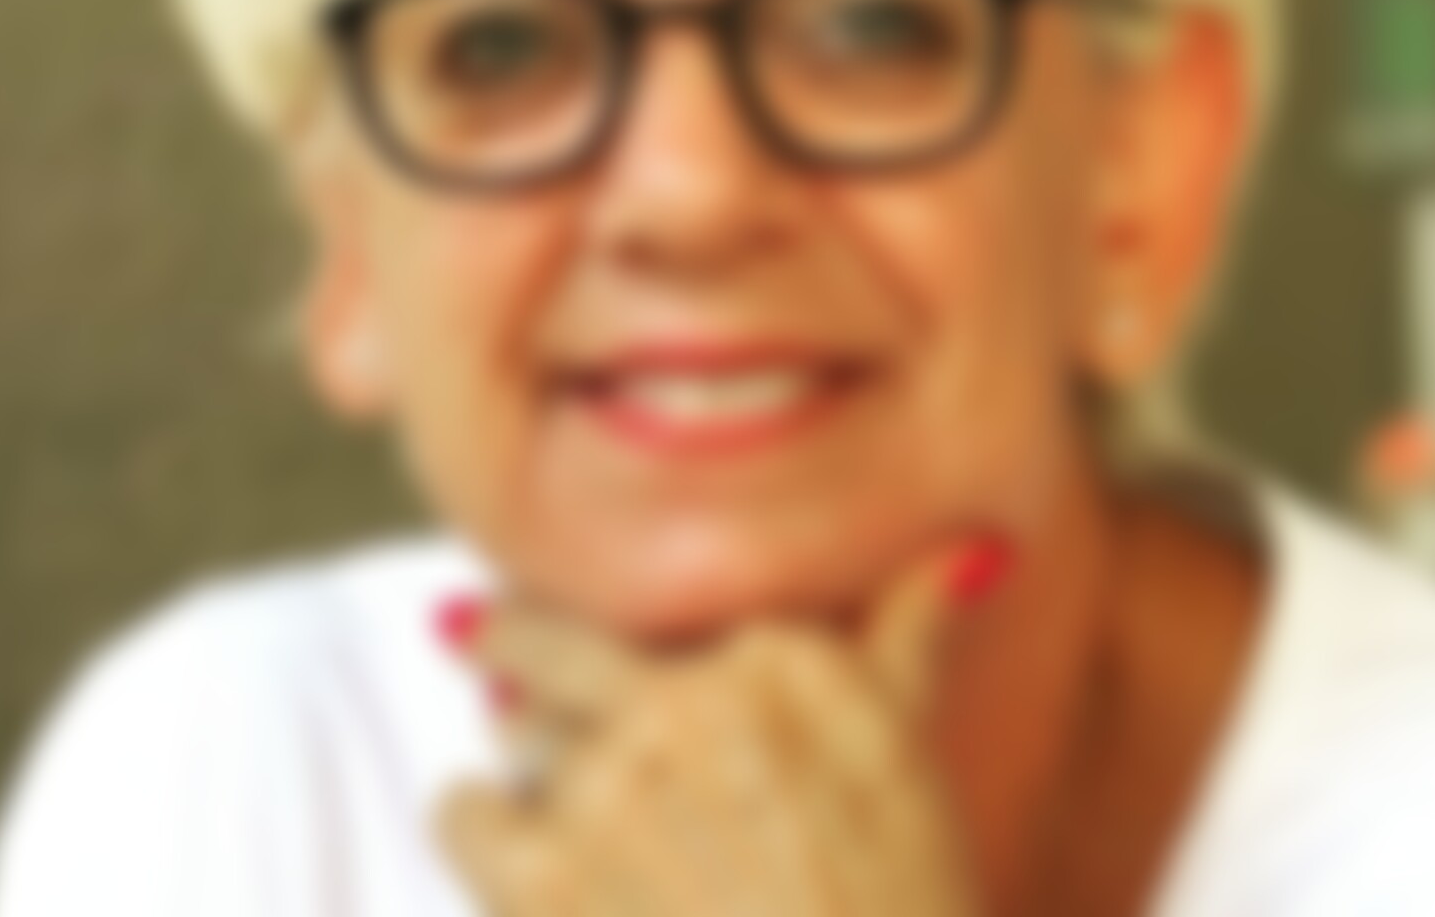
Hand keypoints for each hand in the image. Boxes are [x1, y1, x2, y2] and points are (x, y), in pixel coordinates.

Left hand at [434, 538, 1001, 916]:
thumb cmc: (901, 904)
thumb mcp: (911, 752)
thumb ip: (913, 631)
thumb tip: (971, 554)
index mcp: (773, 656)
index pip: (655, 604)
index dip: (607, 620)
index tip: (562, 616)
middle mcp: (686, 698)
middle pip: (554, 642)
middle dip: (508, 636)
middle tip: (467, 629)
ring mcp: (610, 783)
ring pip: (517, 728)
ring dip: (526, 758)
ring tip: (532, 773)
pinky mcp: (544, 875)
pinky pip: (462, 810)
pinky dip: (472, 823)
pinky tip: (499, 834)